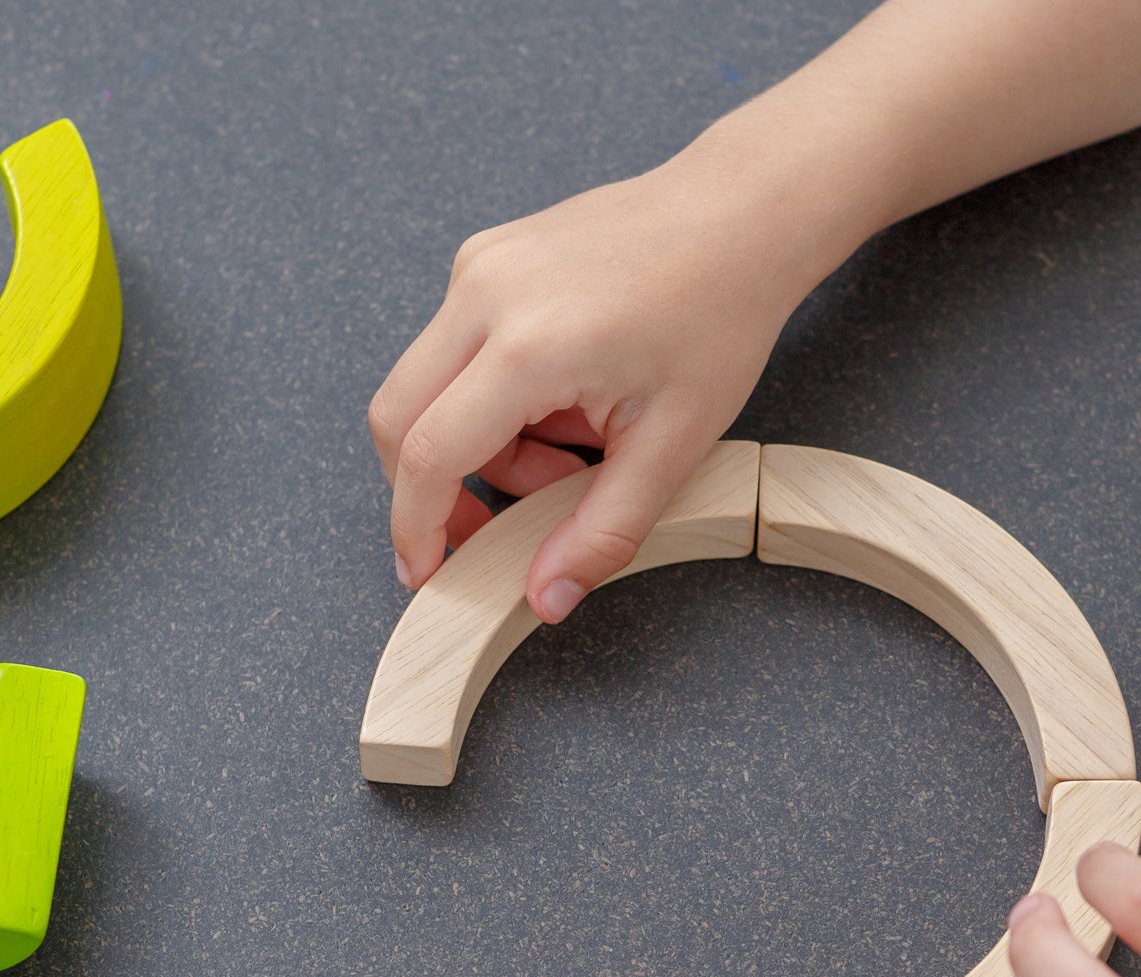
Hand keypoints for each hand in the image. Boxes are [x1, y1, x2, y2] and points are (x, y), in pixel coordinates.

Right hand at [366, 125, 823, 622]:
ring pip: (426, 390)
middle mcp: (485, 293)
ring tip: (565, 452)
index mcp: (528, 343)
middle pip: (398, 420)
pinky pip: (453, 352)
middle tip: (488, 529)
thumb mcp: (671, 447)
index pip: (427, 456)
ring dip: (476, 445)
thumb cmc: (718, 313)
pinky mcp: (484, 258)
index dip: (416, 528)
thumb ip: (601, 533)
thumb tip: (546, 599)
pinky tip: (561, 403)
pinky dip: (490, 400)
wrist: (742, 213)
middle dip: (430, 490)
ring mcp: (478, 266)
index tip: (426, 571)